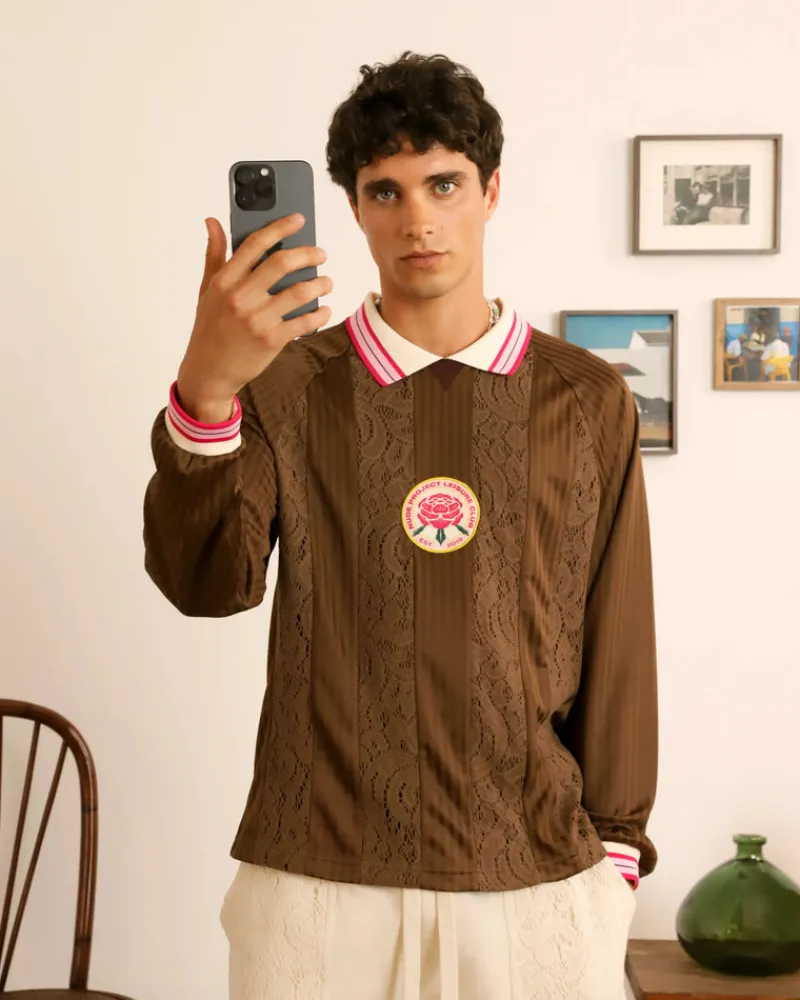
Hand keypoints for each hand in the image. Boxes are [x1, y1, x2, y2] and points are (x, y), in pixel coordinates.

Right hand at [176, 214, 332, 421]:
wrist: (208, 372)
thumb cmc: (210, 329)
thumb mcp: (207, 290)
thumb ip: (214, 255)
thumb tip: (213, 221)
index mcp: (224, 281)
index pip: (255, 244)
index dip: (279, 227)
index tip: (298, 220)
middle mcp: (240, 297)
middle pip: (282, 263)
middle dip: (308, 254)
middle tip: (321, 254)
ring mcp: (257, 320)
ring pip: (299, 292)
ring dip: (320, 284)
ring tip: (326, 282)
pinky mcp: (272, 340)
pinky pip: (304, 321)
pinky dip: (319, 314)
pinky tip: (324, 310)